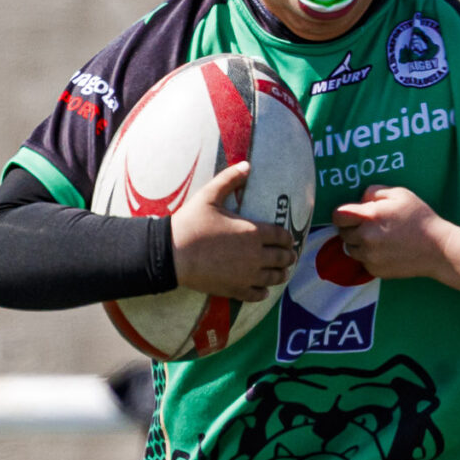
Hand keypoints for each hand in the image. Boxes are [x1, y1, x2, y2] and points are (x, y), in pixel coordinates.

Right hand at [169, 159, 295, 299]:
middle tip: (288, 256)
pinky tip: (263, 289)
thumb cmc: (190, 223)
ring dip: (280, 274)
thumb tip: (247, 164)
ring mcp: (246, 275)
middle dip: (288, 256)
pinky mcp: (235, 289)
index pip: (282, 236)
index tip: (288, 239)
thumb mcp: (209, 195)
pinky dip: (263, 292)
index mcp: (253, 231)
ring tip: (281, 273)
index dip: (288, 238)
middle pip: (283, 258)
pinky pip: (257, 295)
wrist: (171, 254)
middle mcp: (255, 255)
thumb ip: (230, 179)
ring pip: (274, 278)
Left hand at [331, 186, 453, 280]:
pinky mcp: (375, 270)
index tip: (351, 214)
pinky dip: (369, 256)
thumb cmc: (420, 218)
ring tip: (378, 238)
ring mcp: (369, 257)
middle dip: (352, 228)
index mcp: (369, 216)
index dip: (342, 214)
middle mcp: (365, 238)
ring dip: (359, 243)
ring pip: (350, 249)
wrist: (437, 249)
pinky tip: (385, 250)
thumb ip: (375, 192)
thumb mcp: (400, 194)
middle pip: (343, 233)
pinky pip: (362, 262)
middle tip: (369, 225)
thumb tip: (361, 199)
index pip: (338, 216)